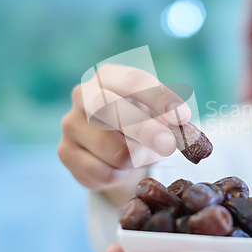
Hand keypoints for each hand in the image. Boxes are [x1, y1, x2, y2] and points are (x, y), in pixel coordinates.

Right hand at [57, 64, 190, 203]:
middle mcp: (83, 94)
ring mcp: (71, 124)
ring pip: (114, 149)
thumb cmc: (139, 122)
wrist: (112, 149)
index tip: (183, 117)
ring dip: (140, 158)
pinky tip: (123, 168)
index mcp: (108, 76)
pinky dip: (123, 175)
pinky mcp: (65, 153)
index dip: (159, 99)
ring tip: (144, 155)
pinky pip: (105, 172)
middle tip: (170, 145)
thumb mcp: (157, 114)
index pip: (133, 81)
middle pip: (112, 109)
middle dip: (145, 130)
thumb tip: (185, 128)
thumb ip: (171, 118)